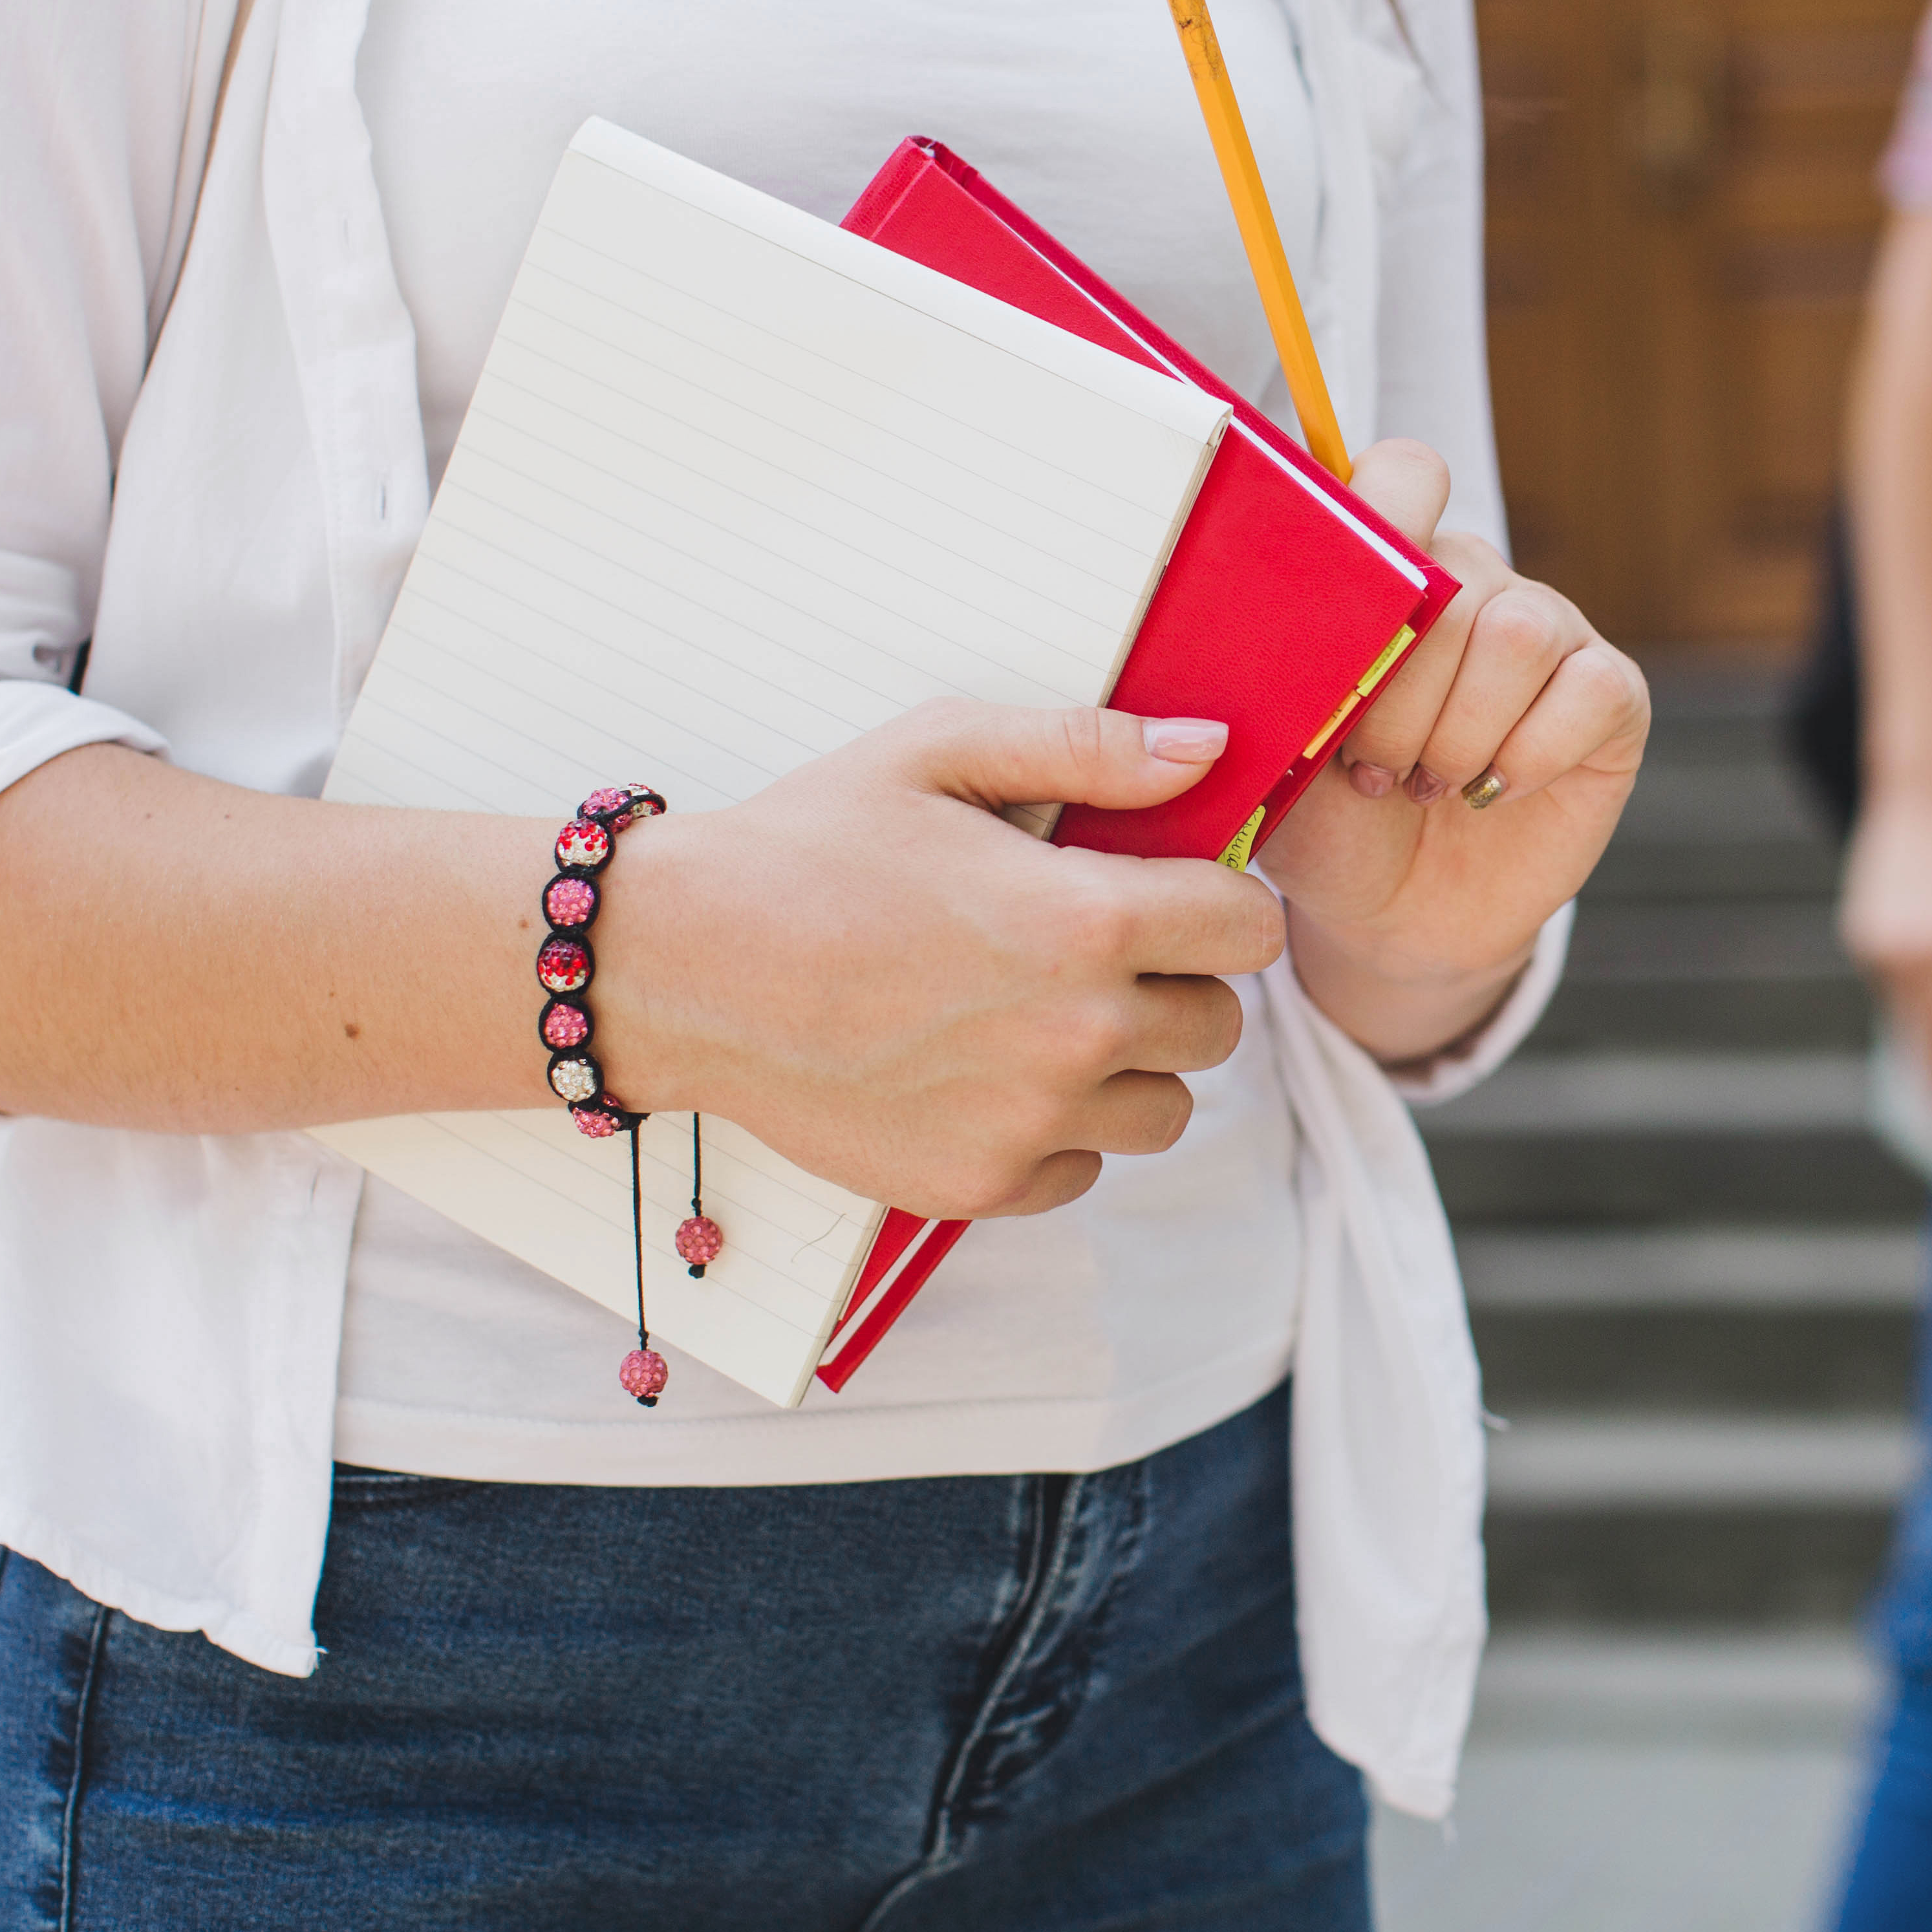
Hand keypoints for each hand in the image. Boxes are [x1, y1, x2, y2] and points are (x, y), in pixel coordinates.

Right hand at [600, 703, 1284, 1219]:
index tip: (1171, 893)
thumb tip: (1209, 749)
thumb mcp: (941, 751)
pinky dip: (1058, 1131)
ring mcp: (1030, 1121)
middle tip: (1092, 951)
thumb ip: (1090, 748)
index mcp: (1085, 922)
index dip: (1219, 903)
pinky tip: (990, 1072)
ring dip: (1130, 1065)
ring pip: (1167, 1108)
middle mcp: (1076, 1035)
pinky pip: (1085, 1168)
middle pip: (1221, 1026)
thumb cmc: (808, 845)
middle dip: (1177, 982)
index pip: (1249, 929)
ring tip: (1044, 1015)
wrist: (682, 966)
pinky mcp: (982, 1184)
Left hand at [1251, 439, 1650, 1061]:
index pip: (1405, 477)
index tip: (1339, 615)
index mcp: (1391, 570)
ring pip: (1517, 631)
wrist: (1394, 915)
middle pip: (1454, 580)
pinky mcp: (1609, 694)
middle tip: (1370, 770)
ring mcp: (1550, 632)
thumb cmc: (1329, 825)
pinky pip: (1588, 690)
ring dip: (1460, 729)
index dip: (1382, 518)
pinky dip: (1530, 753)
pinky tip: (1492, 792)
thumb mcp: (1274, 756)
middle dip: (1400, 696)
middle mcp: (1475, 582)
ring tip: (1426, 783)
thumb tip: (1247, 625)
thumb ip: (1268, 681)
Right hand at [1839, 779, 1931, 1112]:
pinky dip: (1903, 999)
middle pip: (1926, 1036)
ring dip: (1918, 1040)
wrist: (1927, 790)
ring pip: (1901, 1011)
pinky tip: (1917, 1019)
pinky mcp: (1860, 931)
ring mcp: (1881, 943)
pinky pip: (1886, 981)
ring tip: (1930, 1081)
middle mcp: (1918, 952)